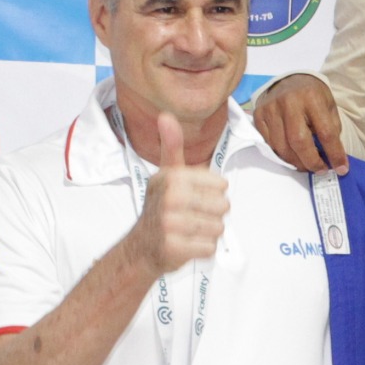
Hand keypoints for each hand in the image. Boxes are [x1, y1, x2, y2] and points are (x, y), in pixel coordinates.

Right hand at [126, 114, 229, 275]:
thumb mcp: (166, 174)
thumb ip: (172, 146)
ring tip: (190, 230)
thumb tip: (166, 115)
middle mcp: (169, 198)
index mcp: (172, 177)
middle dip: (213, 215)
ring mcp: (170, 224)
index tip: (192, 197)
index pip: (221, 185)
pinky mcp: (174, 248)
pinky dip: (203, 249)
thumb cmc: (162, 207)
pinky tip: (187, 244)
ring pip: (219, 228)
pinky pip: (210, 248)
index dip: (213, 194)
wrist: (141, 247)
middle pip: (223, 207)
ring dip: (208, 233)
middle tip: (192, 216)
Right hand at [252, 73, 347, 173]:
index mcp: (311, 97)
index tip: (341, 168)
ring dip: (296, 162)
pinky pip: (269, 144)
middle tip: (320, 170)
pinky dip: (282, 155)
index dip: (334, 153)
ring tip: (307, 165)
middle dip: (311, 161)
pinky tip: (293, 156)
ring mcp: (270, 108)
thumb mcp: (329, 106)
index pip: (325, 132)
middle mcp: (288, 101)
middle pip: (299, 142)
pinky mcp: (259, 116)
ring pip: (281, 147)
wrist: (289, 81)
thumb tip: (334, 159)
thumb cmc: (312, 96)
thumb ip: (332, 130)